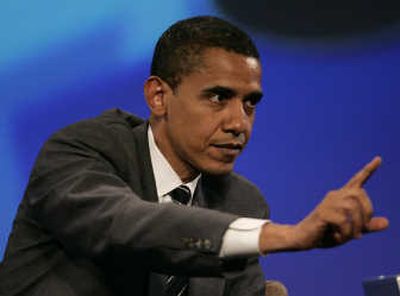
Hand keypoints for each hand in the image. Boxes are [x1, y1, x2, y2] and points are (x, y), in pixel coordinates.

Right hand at [259, 156, 388, 252]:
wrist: (303, 238)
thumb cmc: (325, 233)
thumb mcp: (349, 231)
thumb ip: (366, 227)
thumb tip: (386, 223)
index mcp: (341, 198)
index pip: (356, 181)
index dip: (368, 170)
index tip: (379, 158)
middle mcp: (334, 196)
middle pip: (359, 195)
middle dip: (366, 212)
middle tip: (362, 230)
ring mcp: (327, 203)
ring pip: (352, 208)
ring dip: (356, 226)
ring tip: (351, 237)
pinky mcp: (322, 213)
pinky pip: (342, 221)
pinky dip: (345, 232)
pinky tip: (337, 237)